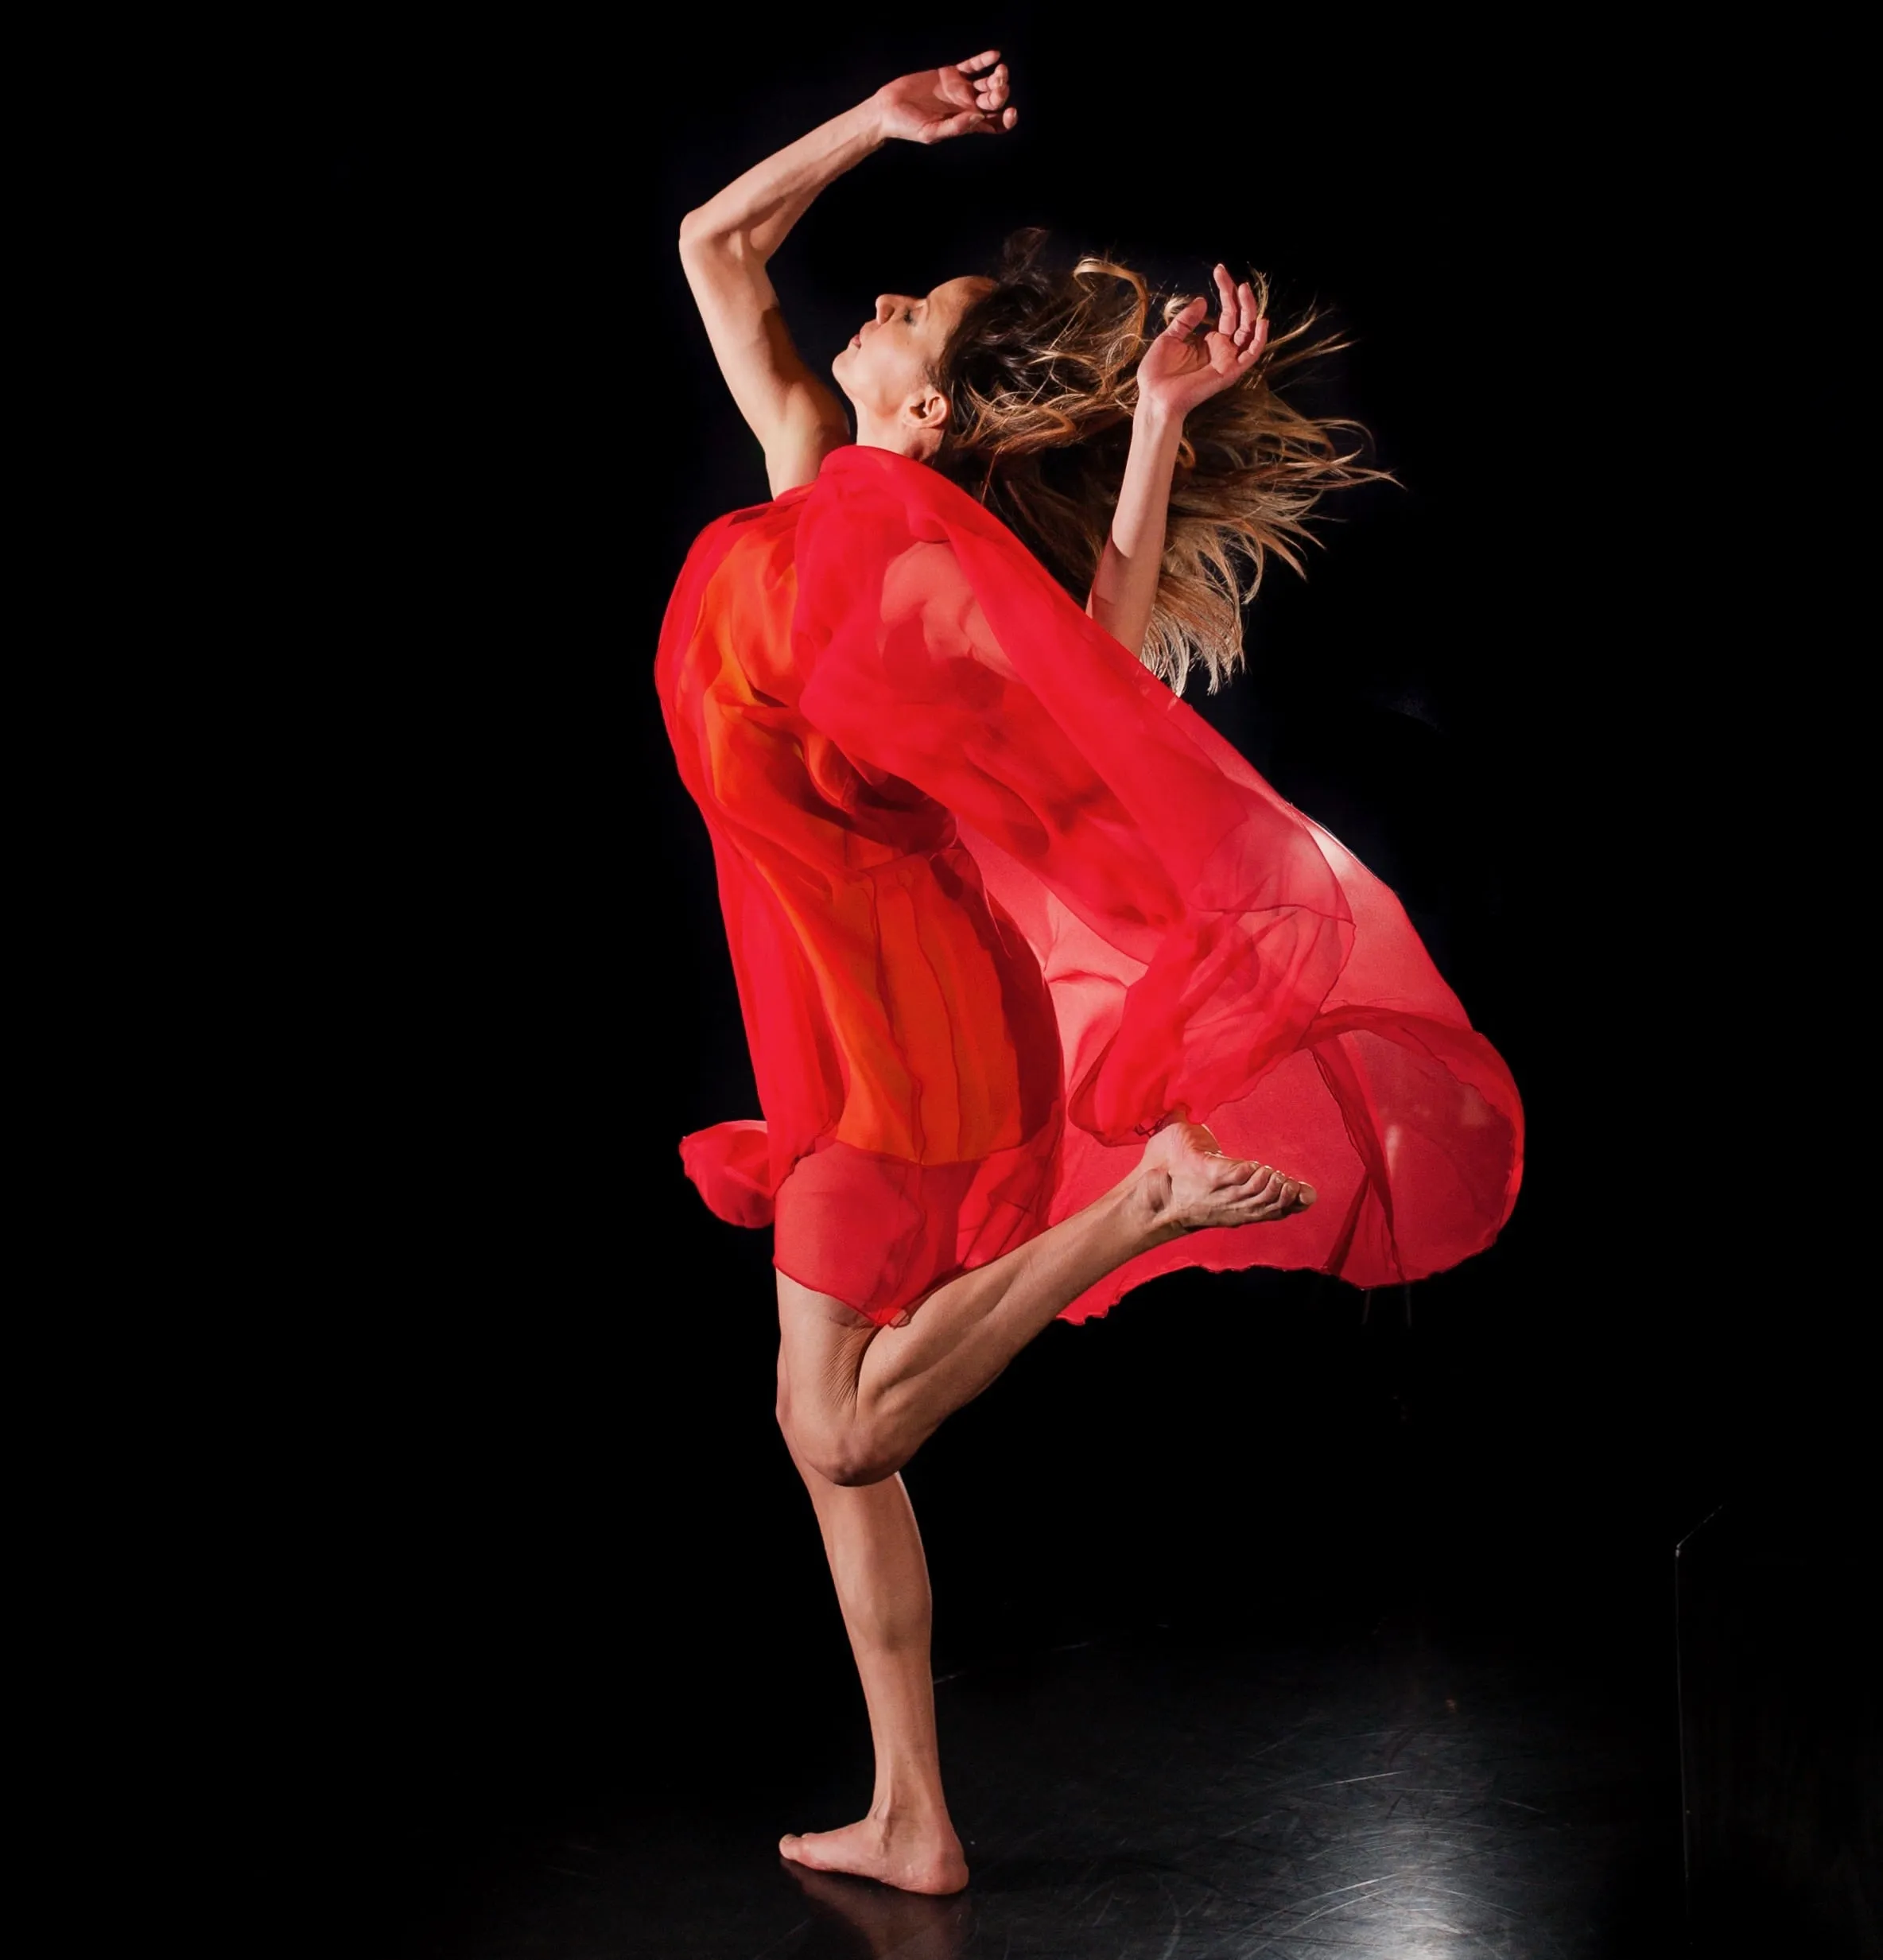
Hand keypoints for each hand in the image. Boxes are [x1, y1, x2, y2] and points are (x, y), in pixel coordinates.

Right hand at [874, 51, 1016, 144]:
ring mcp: (960, 89)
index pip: (995, 125)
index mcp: (966, 124)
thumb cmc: (907, 126)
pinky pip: (972, 65)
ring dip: (997, 76)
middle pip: (994, 101)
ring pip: (987, 82)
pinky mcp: (950, 74)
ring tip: (1000, 70)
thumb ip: (955, 127)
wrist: (887, 109)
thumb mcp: (931, 132)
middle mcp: (966, 107)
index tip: (1011, 111)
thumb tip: (978, 117)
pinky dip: (984, 60)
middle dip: (1001, 93)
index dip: (1008, 120)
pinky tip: (993, 55)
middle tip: (1000, 85)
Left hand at [1135, 265, 1267, 423]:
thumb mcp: (1169, 338)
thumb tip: (1203, 300)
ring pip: (1248, 332)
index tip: (1219, 270)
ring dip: (1249, 310)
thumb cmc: (1158, 374)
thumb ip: (1186, 320)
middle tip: (1227, 275)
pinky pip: (1250, 355)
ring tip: (1243, 289)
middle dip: (1236, 295)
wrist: (1154, 398)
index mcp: (1209, 341)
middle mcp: (1221, 349)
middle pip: (1238, 317)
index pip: (1226, 311)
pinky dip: (1259, 340)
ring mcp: (1227, 360)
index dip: (1225, 290)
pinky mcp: (1229, 372)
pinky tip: (1261, 321)